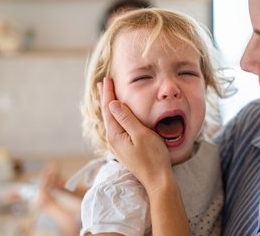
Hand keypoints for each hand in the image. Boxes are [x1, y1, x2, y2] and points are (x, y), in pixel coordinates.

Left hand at [99, 77, 172, 192]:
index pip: (109, 108)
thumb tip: (113, 103)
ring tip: (107, 96)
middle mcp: (113, 140)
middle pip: (107, 114)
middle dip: (106, 98)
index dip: (108, 93)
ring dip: (109, 107)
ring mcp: (118, 146)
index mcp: (115, 134)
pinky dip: (115, 117)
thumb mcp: (141, 134)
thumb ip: (126, 118)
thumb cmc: (153, 157)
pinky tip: (117, 116)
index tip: (106, 79)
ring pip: (111, 121)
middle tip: (102, 83)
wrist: (157, 179)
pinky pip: (116, 128)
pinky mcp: (124, 149)